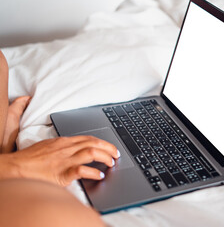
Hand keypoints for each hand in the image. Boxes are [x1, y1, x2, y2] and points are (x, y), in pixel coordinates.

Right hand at [0, 136, 119, 185]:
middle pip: (94, 143)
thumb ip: (64, 146)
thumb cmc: (31, 159)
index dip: (103, 142)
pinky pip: (81, 170)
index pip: (89, 138)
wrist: (16, 168)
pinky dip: (93, 172)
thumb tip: (78, 149)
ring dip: (105, 157)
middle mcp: (66, 148)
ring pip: (91, 153)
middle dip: (109, 148)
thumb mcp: (49, 146)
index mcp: (64, 141)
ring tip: (111, 164)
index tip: (111, 147)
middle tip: (116, 155)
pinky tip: (99, 175)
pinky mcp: (61, 173)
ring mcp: (64, 160)